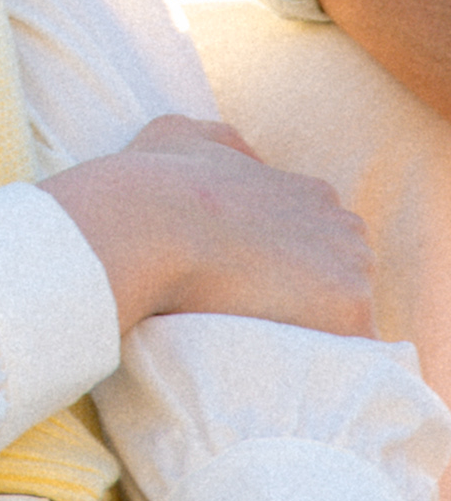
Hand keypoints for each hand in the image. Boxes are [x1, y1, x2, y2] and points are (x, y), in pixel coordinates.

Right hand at [43, 112, 374, 338]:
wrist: (148, 223)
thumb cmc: (153, 182)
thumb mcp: (182, 134)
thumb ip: (222, 144)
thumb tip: (247, 165)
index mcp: (311, 194)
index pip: (321, 244)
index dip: (286, 270)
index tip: (248, 286)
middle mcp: (343, 225)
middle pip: (342, 280)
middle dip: (306, 301)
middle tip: (252, 318)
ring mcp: (352, 267)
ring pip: (345, 319)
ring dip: (311, 334)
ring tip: (257, 345)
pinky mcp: (348, 308)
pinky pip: (348, 354)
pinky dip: (320, 365)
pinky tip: (275, 365)